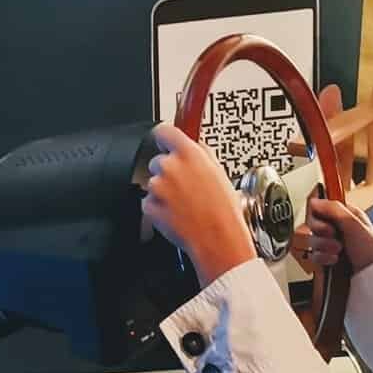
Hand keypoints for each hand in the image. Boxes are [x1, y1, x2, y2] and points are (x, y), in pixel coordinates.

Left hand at [141, 124, 254, 286]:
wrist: (218, 239)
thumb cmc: (223, 210)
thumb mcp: (219, 172)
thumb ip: (201, 154)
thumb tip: (193, 147)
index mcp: (188, 154)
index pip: (164, 132)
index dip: (166, 139)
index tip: (167, 143)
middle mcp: (170, 167)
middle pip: (158, 161)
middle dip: (169, 172)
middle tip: (186, 187)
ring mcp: (157, 187)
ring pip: (154, 183)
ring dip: (165, 191)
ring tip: (185, 204)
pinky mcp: (149, 206)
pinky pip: (149, 202)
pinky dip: (159, 208)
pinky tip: (177, 214)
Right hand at [299, 197, 372, 274]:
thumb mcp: (355, 223)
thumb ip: (333, 209)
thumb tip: (314, 201)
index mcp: (346, 216)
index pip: (321, 207)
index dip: (319, 212)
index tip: (325, 218)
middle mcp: (338, 228)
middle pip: (313, 223)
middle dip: (321, 230)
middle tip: (332, 234)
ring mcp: (331, 245)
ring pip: (312, 240)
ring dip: (323, 245)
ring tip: (337, 250)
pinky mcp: (327, 260)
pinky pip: (314, 255)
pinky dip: (322, 257)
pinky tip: (333, 260)